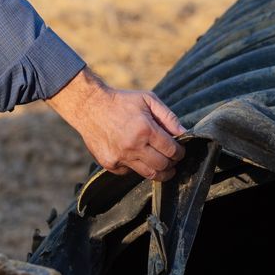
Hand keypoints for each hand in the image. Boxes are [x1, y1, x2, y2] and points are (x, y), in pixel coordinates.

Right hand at [47, 68, 184, 180]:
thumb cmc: (122, 101)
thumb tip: (184, 132)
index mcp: (145, 129)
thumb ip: (168, 117)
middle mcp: (133, 146)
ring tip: (164, 167)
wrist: (89, 106)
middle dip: (172, 164)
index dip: (180, 152)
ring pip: (148, 174)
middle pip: (162, 166)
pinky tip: (138, 157)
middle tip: (173, 160)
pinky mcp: (109, 164)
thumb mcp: (148, 100)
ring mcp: (120, 157)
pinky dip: (137, 167)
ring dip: (160, 172)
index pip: (171, 150)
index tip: (180, 151)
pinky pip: (130, 172)